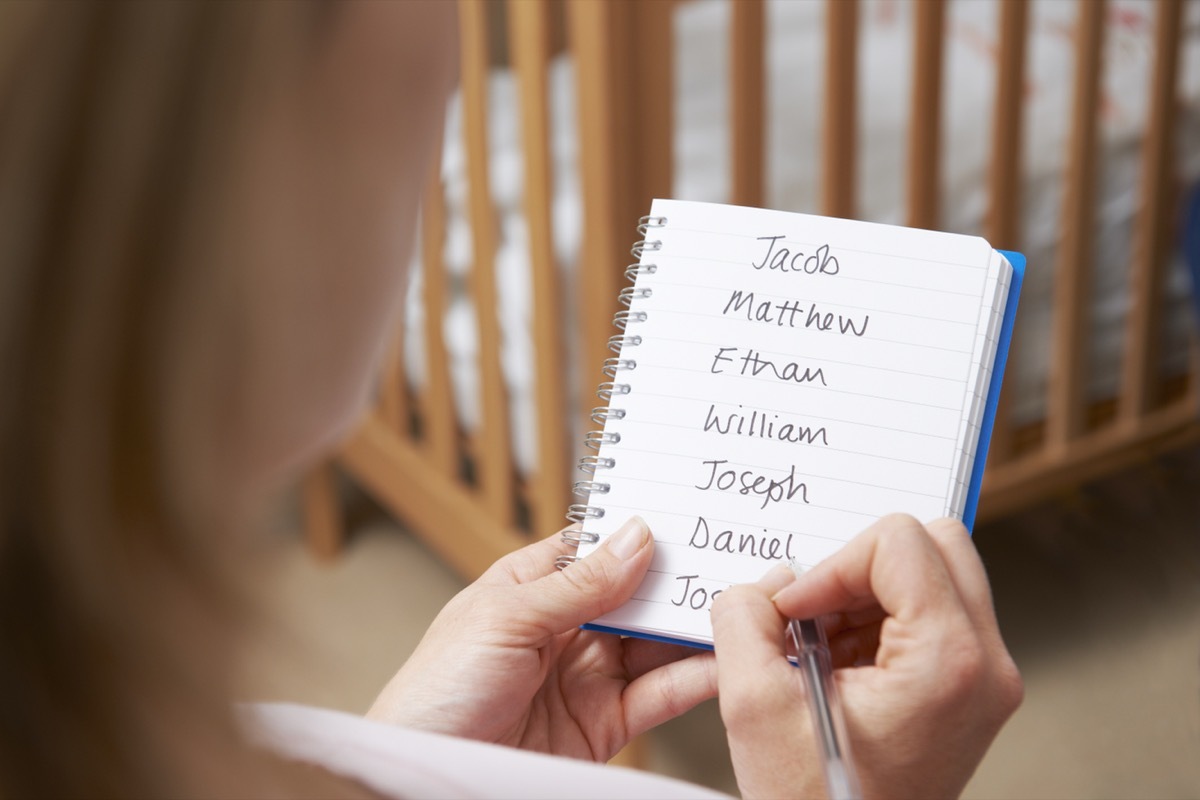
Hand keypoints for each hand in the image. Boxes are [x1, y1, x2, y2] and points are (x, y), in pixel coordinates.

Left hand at [367, 517, 716, 760]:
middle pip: (635, 594)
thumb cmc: (434, 693)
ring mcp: (586, 675)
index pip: (595, 549)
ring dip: (695, 625)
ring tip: (741, 604)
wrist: (426, 772)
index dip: (639, 533)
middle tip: (732, 557)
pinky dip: (695, 677)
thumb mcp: (505, 620)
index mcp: (529, 588)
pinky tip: (723, 659)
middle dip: (680, 578)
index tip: (689, 514)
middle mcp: (563, 628)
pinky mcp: (605, 724)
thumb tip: (636, 538)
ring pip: (654, 642)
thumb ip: (578, 585)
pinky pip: (659, 694)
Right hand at [710, 514, 1022, 799]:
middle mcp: (987, 664)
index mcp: (948, 662)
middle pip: (936, 542)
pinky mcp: (971, 687)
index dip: (832, 564)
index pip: (899, 541)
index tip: (794, 610)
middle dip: (858, 566)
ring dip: (865, 594)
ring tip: (819, 647)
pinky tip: (837, 664)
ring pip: (933, 572)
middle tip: (813, 612)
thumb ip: (743, 617)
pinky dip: (878, 619)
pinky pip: (930, 610)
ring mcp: (986, 677)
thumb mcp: (754, 704)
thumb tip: (765, 583)